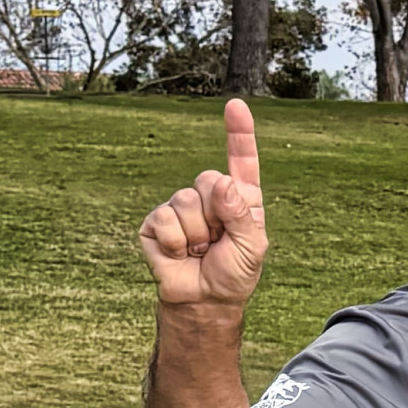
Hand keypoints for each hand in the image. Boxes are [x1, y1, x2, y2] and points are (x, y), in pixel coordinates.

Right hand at [140, 99, 269, 312]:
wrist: (204, 301)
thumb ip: (241, 214)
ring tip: (199, 250)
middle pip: (209, 178)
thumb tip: (222, 183)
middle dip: (215, 215)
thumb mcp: (252, 246)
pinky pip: (164, 220)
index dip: (238, 133)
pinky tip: (180, 255)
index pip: (241, 160)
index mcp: (239, 198)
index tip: (236, 105)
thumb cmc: (233, 273)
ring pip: (186, 201)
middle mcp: (210, 197)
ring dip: (196, 234)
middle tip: (216, 241)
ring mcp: (180, 207)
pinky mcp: (156, 222)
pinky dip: (176, 243)